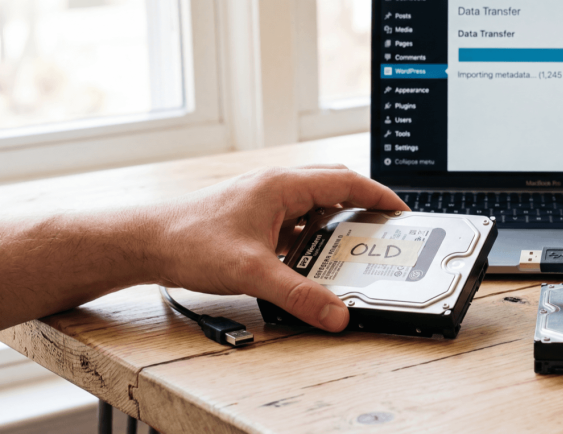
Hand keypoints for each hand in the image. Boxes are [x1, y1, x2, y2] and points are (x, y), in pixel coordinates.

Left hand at [146, 165, 407, 331]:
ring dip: (337, 222)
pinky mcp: (255, 216)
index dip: (379, 196)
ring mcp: (265, 200)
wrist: (146, 242)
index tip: (402, 212)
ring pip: (315, 203)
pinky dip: (313, 234)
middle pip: (335, 187)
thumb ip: (298, 294)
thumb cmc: (189, 241)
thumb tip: (336, 314)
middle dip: (364, 206)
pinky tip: (313, 258)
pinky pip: (296, 219)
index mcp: (283, 185)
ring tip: (355, 247)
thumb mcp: (252, 272)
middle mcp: (277, 186)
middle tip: (386, 229)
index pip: (347, 182)